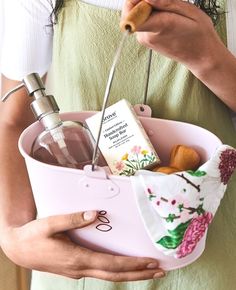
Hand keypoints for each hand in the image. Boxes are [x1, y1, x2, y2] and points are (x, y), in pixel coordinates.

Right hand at [0, 211, 164, 280]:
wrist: (18, 248)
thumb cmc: (32, 236)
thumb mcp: (50, 224)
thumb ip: (73, 219)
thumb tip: (95, 213)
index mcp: (76, 258)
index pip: (112, 264)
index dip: (133, 264)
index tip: (151, 262)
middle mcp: (80, 268)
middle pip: (115, 275)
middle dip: (139, 273)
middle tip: (159, 270)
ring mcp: (77, 271)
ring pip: (109, 276)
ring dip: (130, 273)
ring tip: (147, 270)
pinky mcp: (75, 268)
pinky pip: (101, 272)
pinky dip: (116, 270)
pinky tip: (121, 266)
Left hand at [122, 0, 225, 73]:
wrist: (200, 56)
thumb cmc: (198, 34)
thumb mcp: (189, 11)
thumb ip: (166, 3)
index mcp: (158, 27)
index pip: (130, 15)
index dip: (135, 0)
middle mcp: (147, 36)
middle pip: (131, 10)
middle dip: (143, 0)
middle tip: (164, 1)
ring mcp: (145, 40)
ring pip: (137, 14)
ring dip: (149, 6)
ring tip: (169, 10)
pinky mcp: (146, 40)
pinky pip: (143, 20)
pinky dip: (151, 13)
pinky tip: (166, 16)